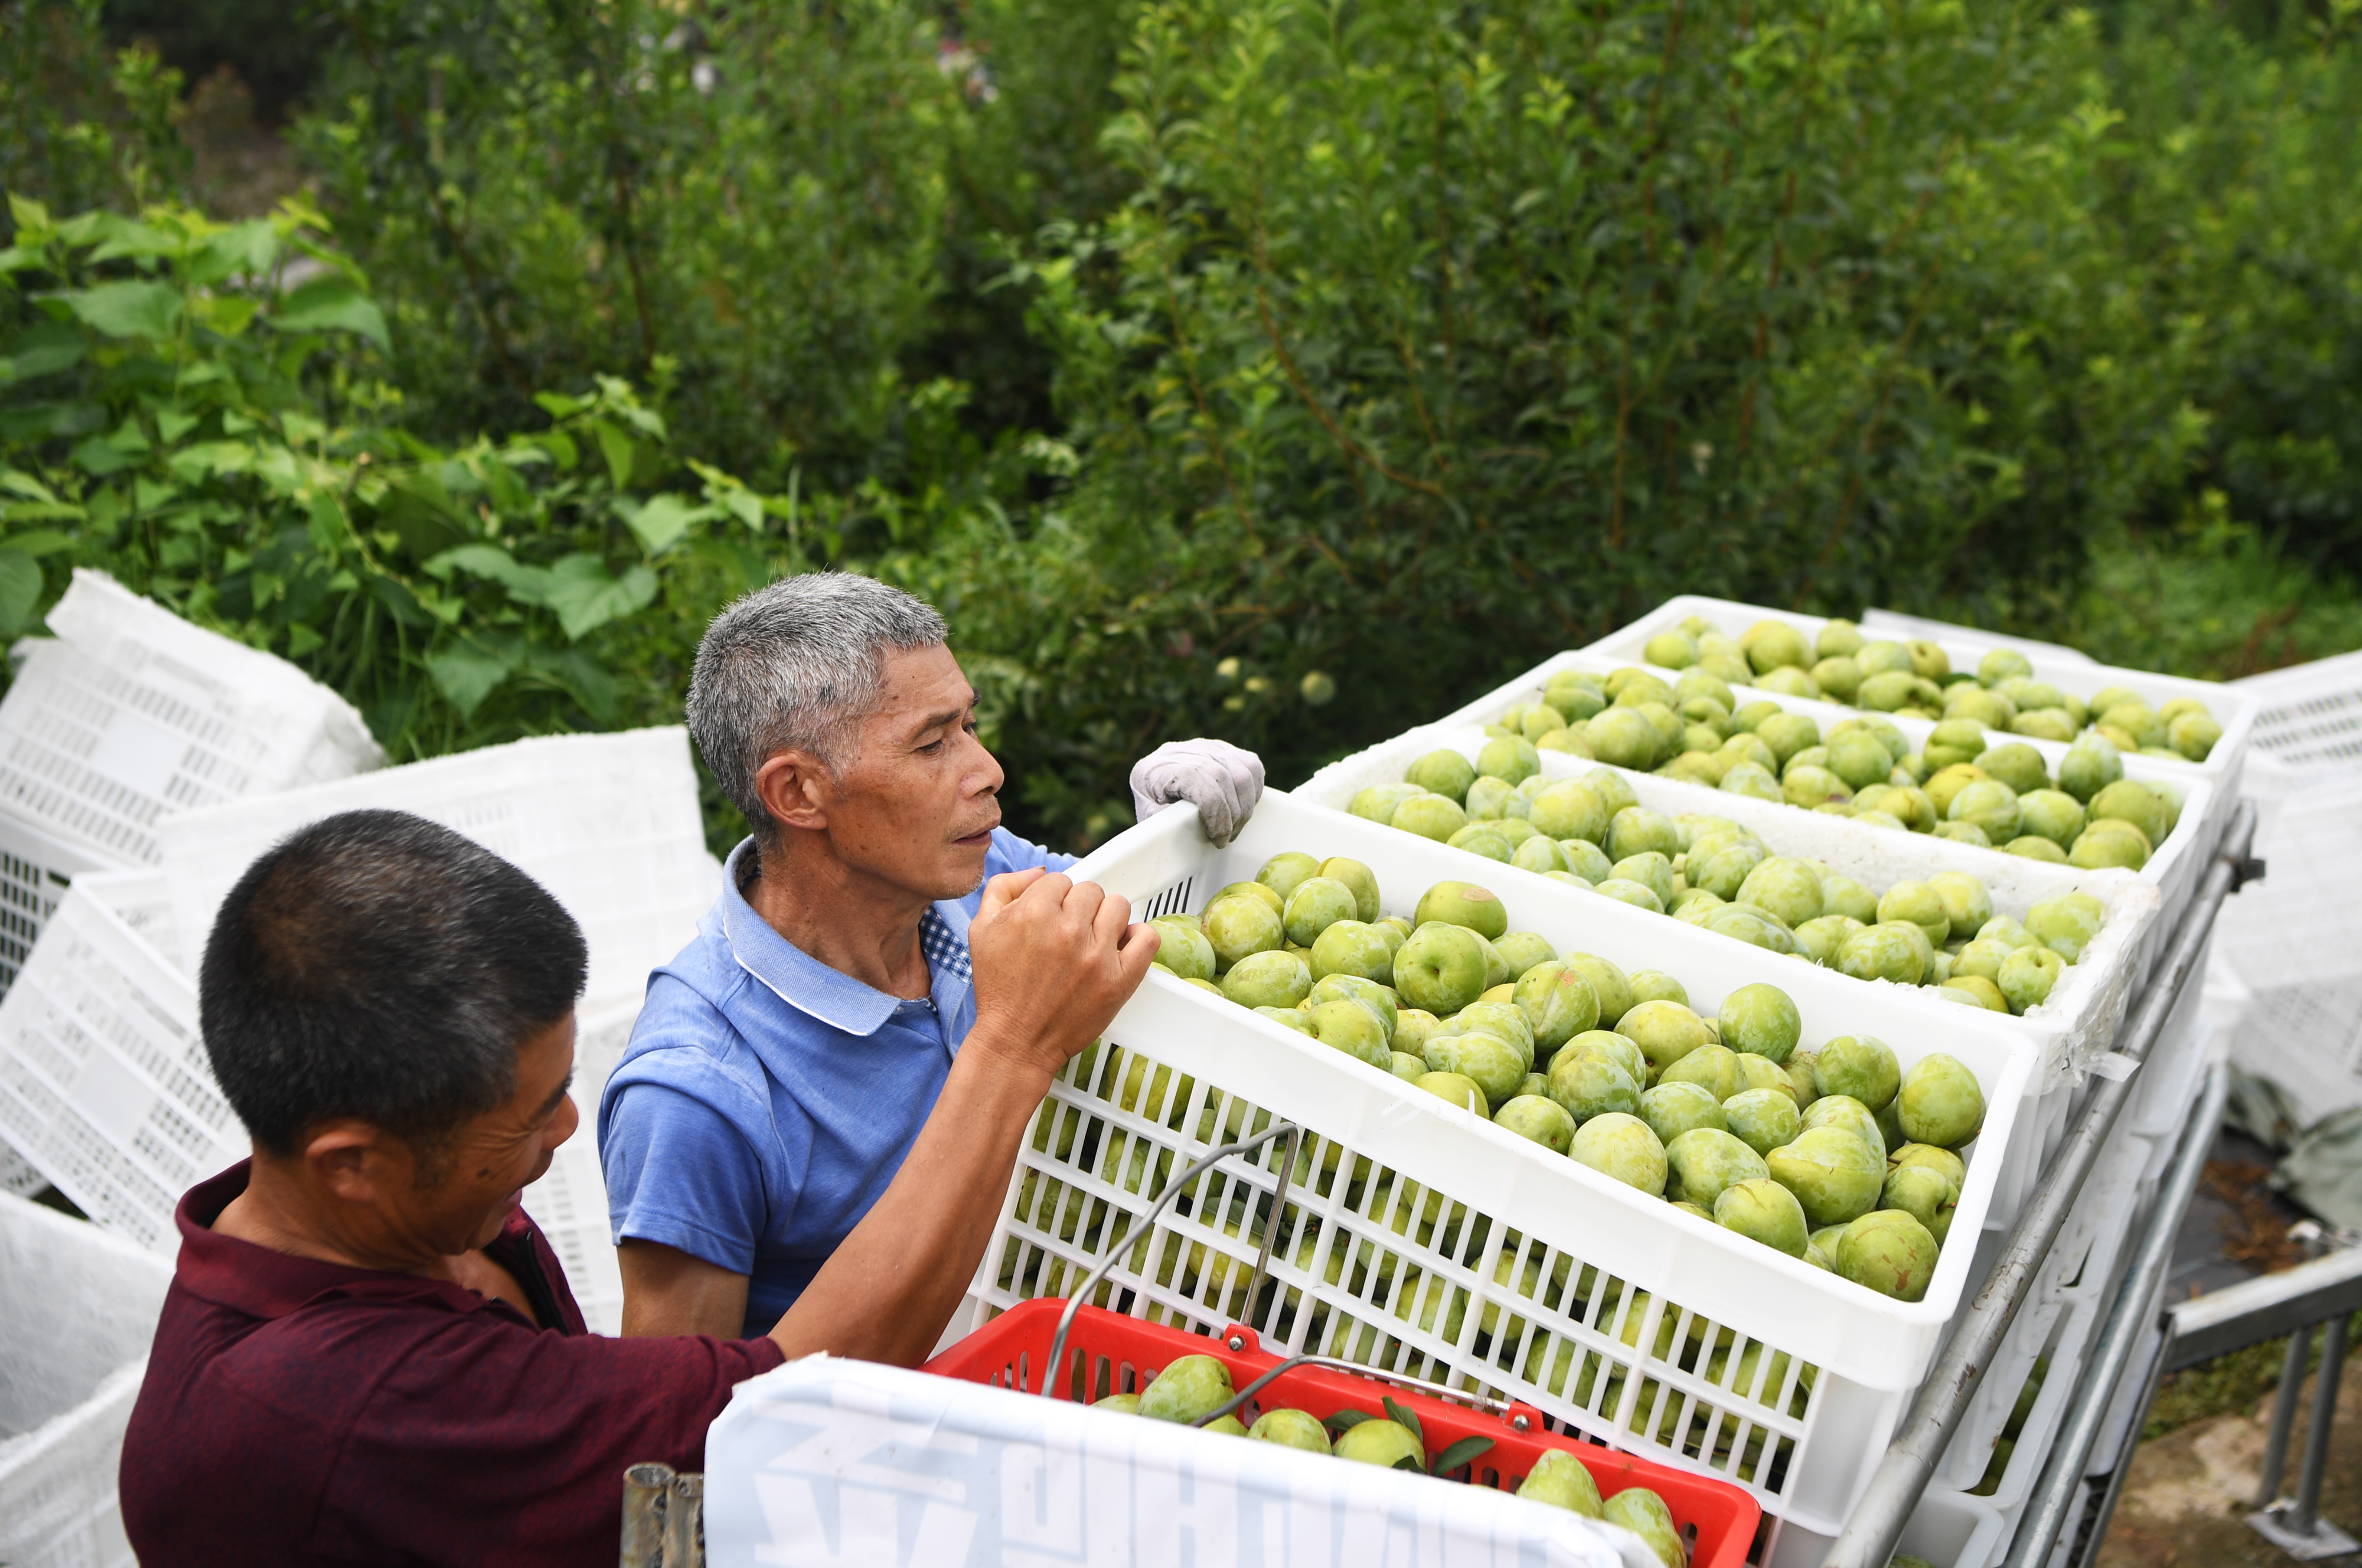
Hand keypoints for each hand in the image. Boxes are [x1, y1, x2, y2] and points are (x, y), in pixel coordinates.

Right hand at [965, 867, 1159, 1080]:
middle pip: (1091, 891)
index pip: (1060, 880)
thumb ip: (1004, 887)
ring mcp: (1096, 956)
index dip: (1054, 899)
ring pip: (1119, 907)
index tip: (1051, 920)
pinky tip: (1121, 947)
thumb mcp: (981, 929)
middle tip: (1069, 934)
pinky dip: (1138, 937)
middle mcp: (1067, 930)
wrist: (1015, 1042)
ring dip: (1106, 920)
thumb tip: (1039, 871)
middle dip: (1079, 908)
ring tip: (1093, 940)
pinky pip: (1147, 938)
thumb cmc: (998, 988)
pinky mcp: (1119, 981)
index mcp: (1033, 912)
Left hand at [1130, 738, 1265, 846]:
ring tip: (1234, 828)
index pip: (1197, 777)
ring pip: (1242, 772)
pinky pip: (1251, 765)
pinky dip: (1254, 791)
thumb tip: (1183, 825)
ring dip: (1245, 807)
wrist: (1152, 784)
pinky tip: (1242, 808)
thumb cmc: (1151, 806)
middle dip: (1232, 814)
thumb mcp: (1146, 818)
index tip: (1216, 836)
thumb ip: (1161, 821)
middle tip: (1226, 838)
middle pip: (1223, 776)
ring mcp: (1206, 746)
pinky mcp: (1224, 749)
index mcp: (1157, 767)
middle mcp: (1182, 751)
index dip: (1215, 810)